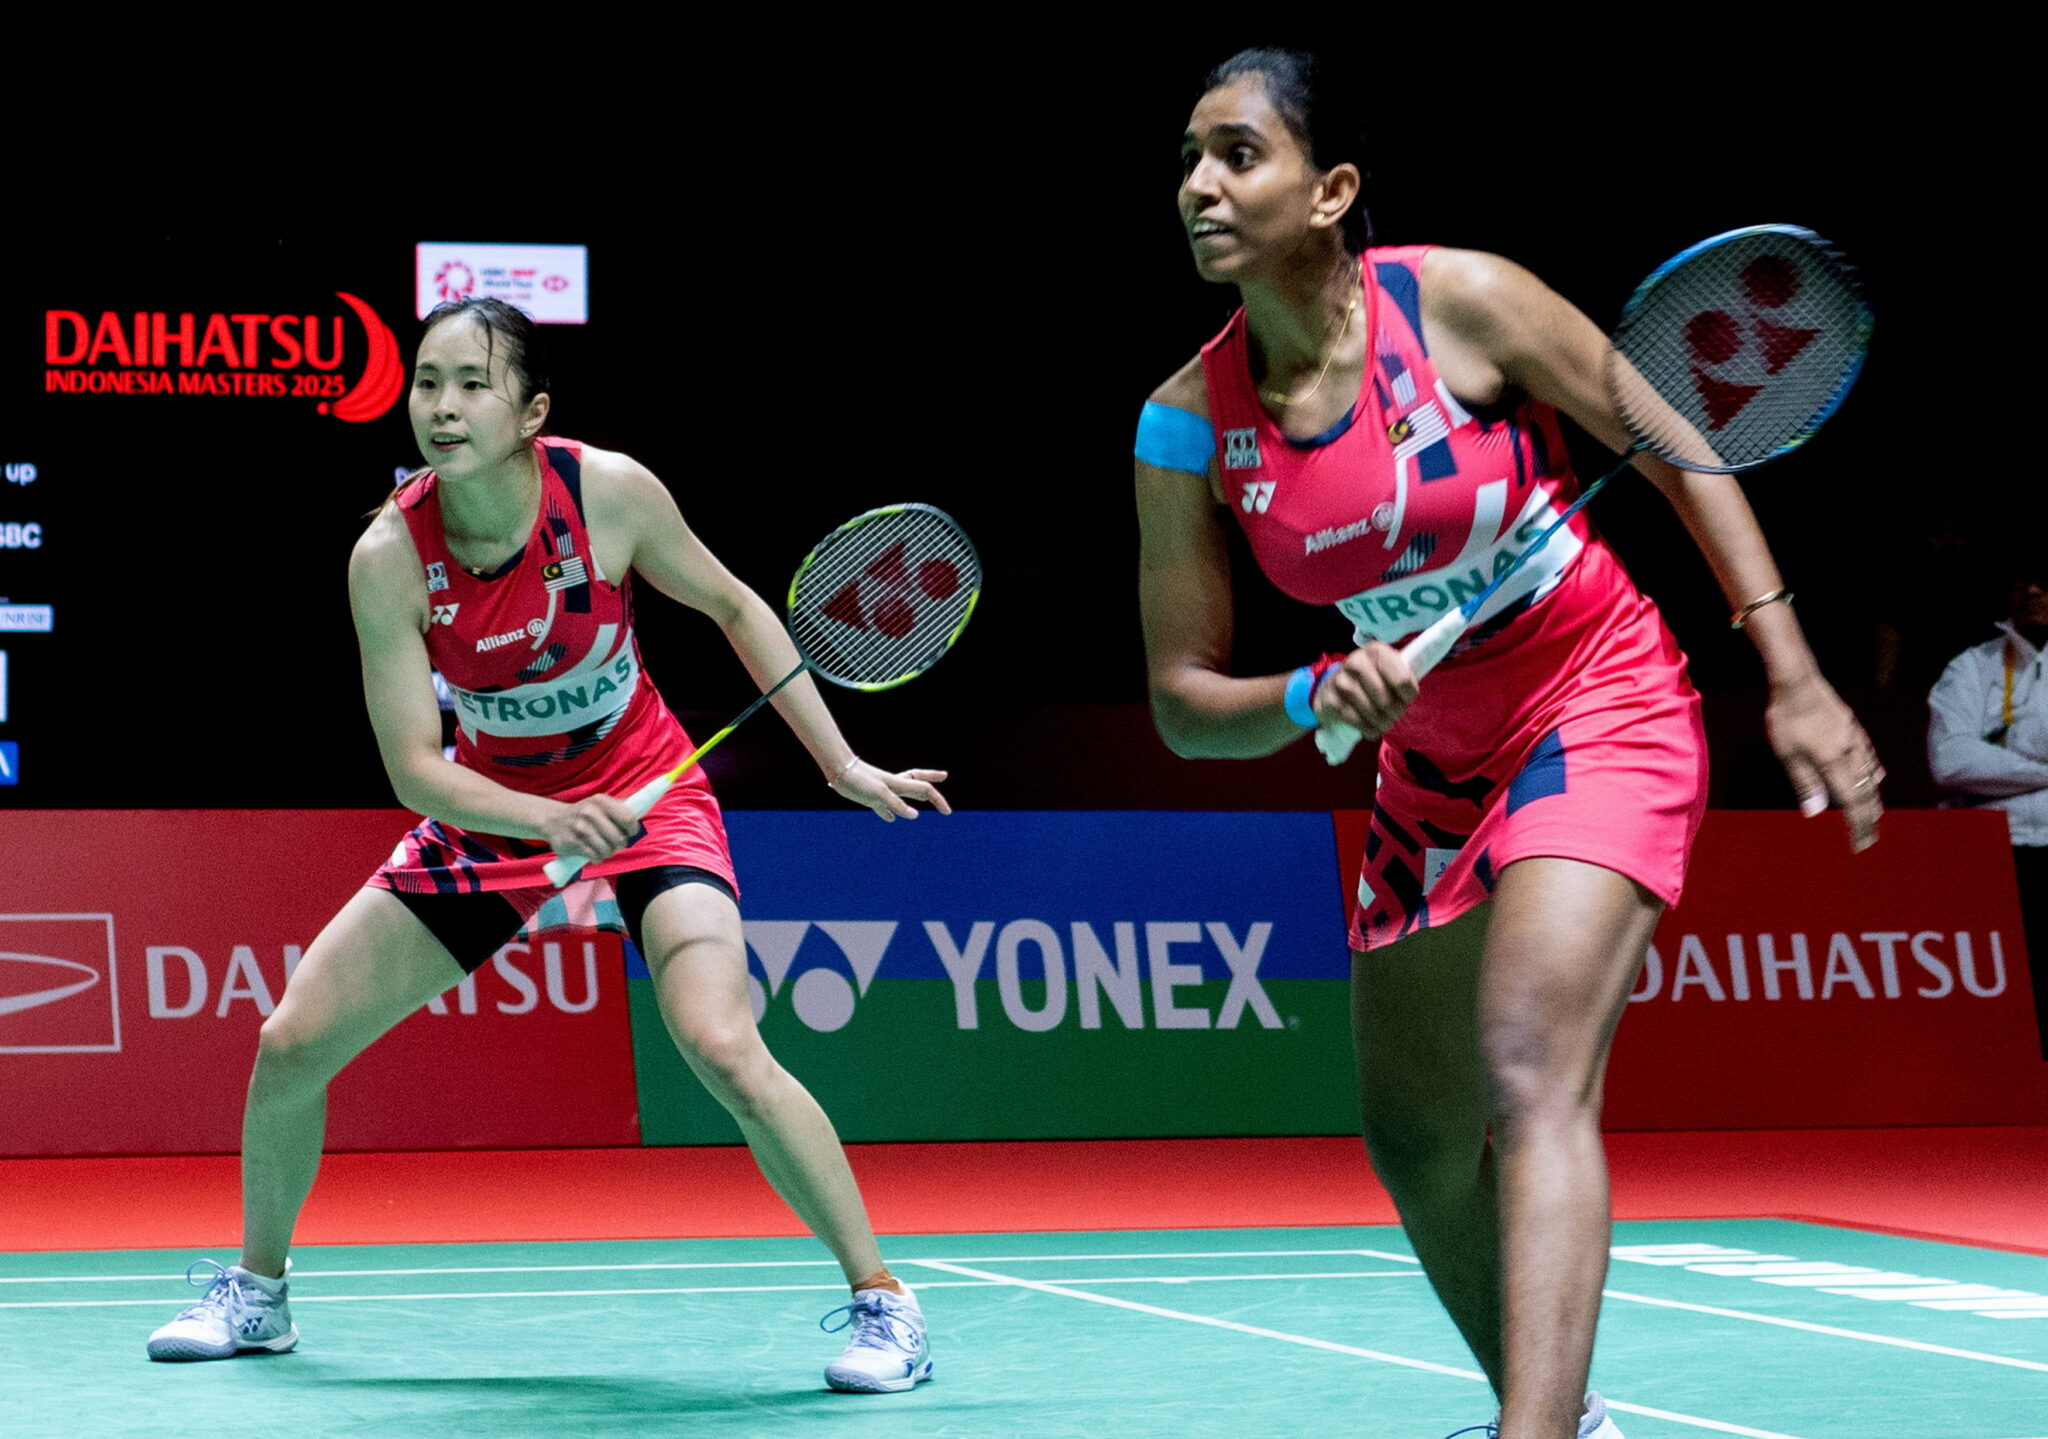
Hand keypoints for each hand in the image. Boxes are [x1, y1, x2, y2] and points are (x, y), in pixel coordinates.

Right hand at [541, 793, 641, 861]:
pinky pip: (595, 857)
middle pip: (619, 838)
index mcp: (601, 801)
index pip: (627, 818)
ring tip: (603, 848)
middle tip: (615, 843)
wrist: (553, 820)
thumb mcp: (600, 804)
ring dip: (608, 852)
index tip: (629, 832)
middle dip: (620, 844)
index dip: (632, 829)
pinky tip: (593, 853)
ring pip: (607, 850)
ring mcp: (579, 828)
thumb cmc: (585, 813)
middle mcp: (590, 812)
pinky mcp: (572, 843)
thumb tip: (645, 806)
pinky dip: (597, 858)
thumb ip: (620, 807)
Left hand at [829, 760, 951, 820]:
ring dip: (914, 797)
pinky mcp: (869, 797)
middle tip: (944, 776)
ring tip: (922, 800)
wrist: (838, 770)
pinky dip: (889, 813)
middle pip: (918, 784)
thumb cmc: (859, 780)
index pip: (925, 790)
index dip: (938, 800)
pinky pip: (884, 806)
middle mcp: (893, 785)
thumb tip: (915, 815)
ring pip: (903, 794)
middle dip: (931, 784)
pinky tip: (889, 819)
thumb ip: (897, 804)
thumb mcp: (879, 794)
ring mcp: (882, 791)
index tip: (948, 813)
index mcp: (899, 784)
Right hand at [1313, 642, 1418, 741]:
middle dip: (1396, 712)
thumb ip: (1403, 675)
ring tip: (1385, 722)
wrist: (1335, 685)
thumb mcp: (1389, 669)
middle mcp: (1356, 662)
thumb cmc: (1372, 678)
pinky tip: (1372, 728)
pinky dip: (1369, 729)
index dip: (1408, 695)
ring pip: (1371, 711)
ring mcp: (1340, 681)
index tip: (1406, 699)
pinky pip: (1357, 721)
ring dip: (1383, 723)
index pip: (1402, 680)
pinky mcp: (1330, 700)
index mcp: (1376, 651)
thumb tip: (1410, 692)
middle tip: (1395, 714)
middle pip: (1386, 699)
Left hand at [1765, 675, 1883, 851]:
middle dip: (1869, 819)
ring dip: (1874, 799)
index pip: (1853, 804)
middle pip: (1867, 794)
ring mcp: (1856, 740)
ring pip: (1872, 776)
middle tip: (1870, 838)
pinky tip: (1876, 778)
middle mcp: (1852, 754)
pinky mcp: (1854, 729)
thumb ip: (1804, 783)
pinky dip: (1874, 775)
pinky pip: (1870, 758)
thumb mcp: (1788, 754)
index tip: (1862, 845)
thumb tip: (1815, 812)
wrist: (1799, 683)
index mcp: (1835, 764)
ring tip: (1874, 815)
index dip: (1859, 827)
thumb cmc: (1787, 720)